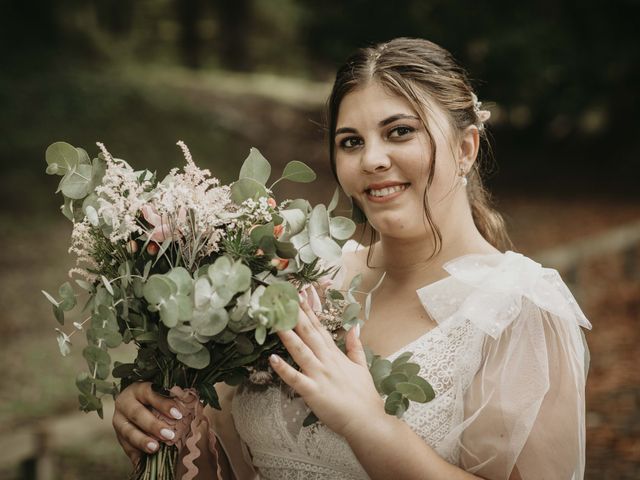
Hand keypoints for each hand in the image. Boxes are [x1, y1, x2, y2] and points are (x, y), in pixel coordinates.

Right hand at [112, 381, 184, 464]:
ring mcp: (119, 420)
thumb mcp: (162, 393)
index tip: (178, 414)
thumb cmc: (154, 397)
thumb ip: (174, 398)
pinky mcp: (118, 436)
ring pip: (128, 431)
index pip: (150, 393)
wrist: (133, 402)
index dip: (164, 404)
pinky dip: (136, 454)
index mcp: (138, 389)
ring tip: (155, 448)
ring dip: (142, 441)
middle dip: (153, 425)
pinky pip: (126, 446)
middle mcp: (125, 403)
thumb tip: (193, 404)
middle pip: (137, 414)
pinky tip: (144, 461)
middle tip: (169, 435)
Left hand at [269, 301, 384, 437]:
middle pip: (308, 333)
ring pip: (301, 351)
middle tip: (283, 297)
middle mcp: (326, 361)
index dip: (308, 311)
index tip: (300, 294)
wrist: (368, 420)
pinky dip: (284, 370)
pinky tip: (272, 359)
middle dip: (296, 314)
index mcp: (335, 354)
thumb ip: (355, 346)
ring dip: (288, 335)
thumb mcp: (362, 366)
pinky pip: (296, 379)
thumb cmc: (364, 396)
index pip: (319, 328)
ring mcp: (320, 375)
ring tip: (275, 321)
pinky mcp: (313, 392)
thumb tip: (354, 327)